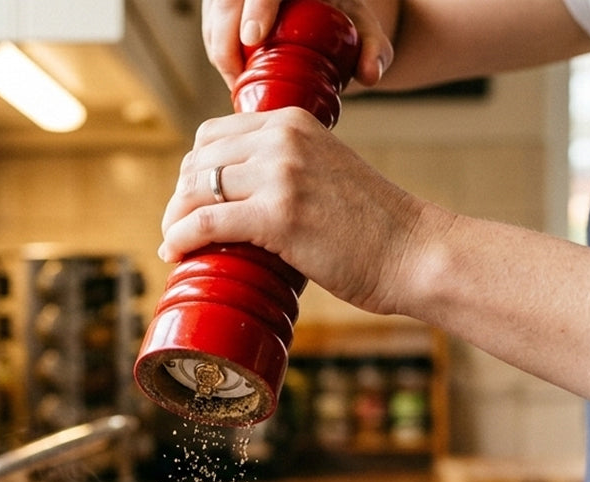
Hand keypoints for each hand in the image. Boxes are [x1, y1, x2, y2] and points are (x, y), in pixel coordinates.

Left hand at [158, 108, 436, 316]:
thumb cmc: (374, 227)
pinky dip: (181, 237)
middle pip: (199, 161)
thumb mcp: (327, 171)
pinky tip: (174, 251)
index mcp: (293, 122)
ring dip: (175, 218)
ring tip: (176, 243)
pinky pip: (205, 221)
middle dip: (181, 196)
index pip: (213, 135)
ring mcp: (280, 175)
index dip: (194, 170)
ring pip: (195, 190)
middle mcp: (283, 139)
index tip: (193, 200)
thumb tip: (243, 198)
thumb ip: (290, 170)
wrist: (414, 251)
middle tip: (180, 228)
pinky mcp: (279, 215)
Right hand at [203, 0, 393, 88]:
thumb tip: (369, 76)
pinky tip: (231, 73)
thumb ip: (375, 48)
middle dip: (224, 37)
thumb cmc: (345, 21)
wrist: (326, 11)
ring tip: (238, 83)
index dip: (256, 6)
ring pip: (215, 12)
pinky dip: (215, 48)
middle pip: (227, 1)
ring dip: (218, 47)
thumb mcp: (364, 30)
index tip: (253, 37)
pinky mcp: (224, 3)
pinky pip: (210, 23)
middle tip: (239, 79)